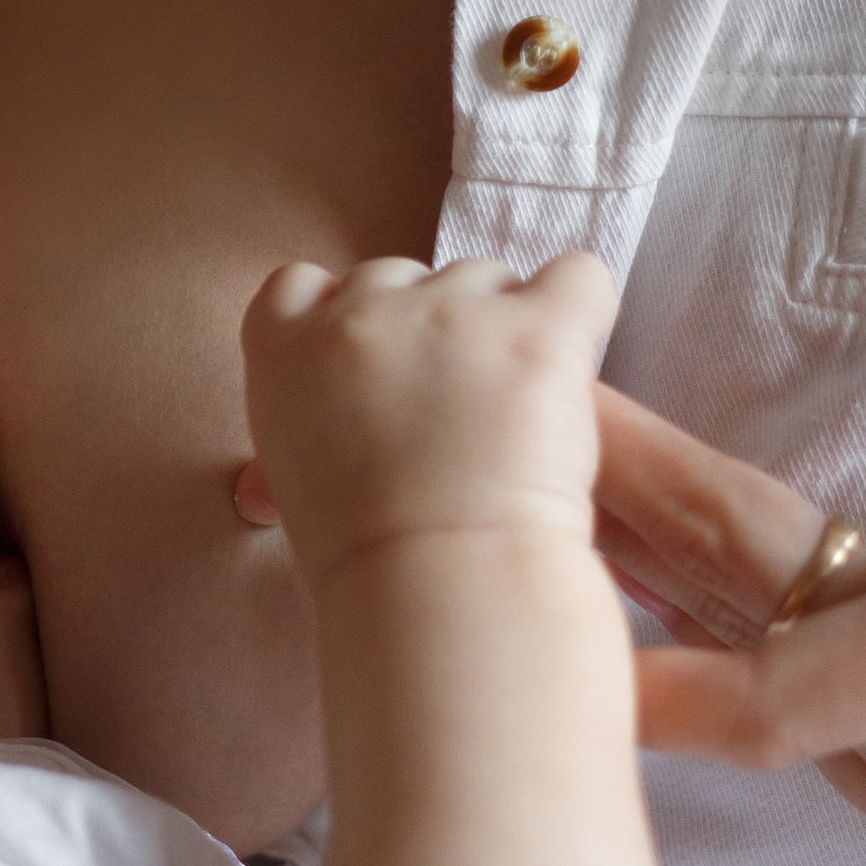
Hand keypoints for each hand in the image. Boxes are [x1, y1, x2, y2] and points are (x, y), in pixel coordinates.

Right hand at [236, 255, 619, 572]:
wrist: (434, 588)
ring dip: (502, 330)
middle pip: (400, 277)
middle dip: (429, 330)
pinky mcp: (535, 327)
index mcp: (283, 347)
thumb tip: (342, 412)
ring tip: (512, 416)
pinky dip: (582, 312)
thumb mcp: (294, 474)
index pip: (302, 286)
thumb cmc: (362, 560)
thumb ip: (310, 410)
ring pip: (486, 280)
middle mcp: (359, 311)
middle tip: (452, 411)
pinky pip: (576, 279)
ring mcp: (448, 312)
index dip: (345, 319)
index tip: (374, 368)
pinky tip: (568, 369)